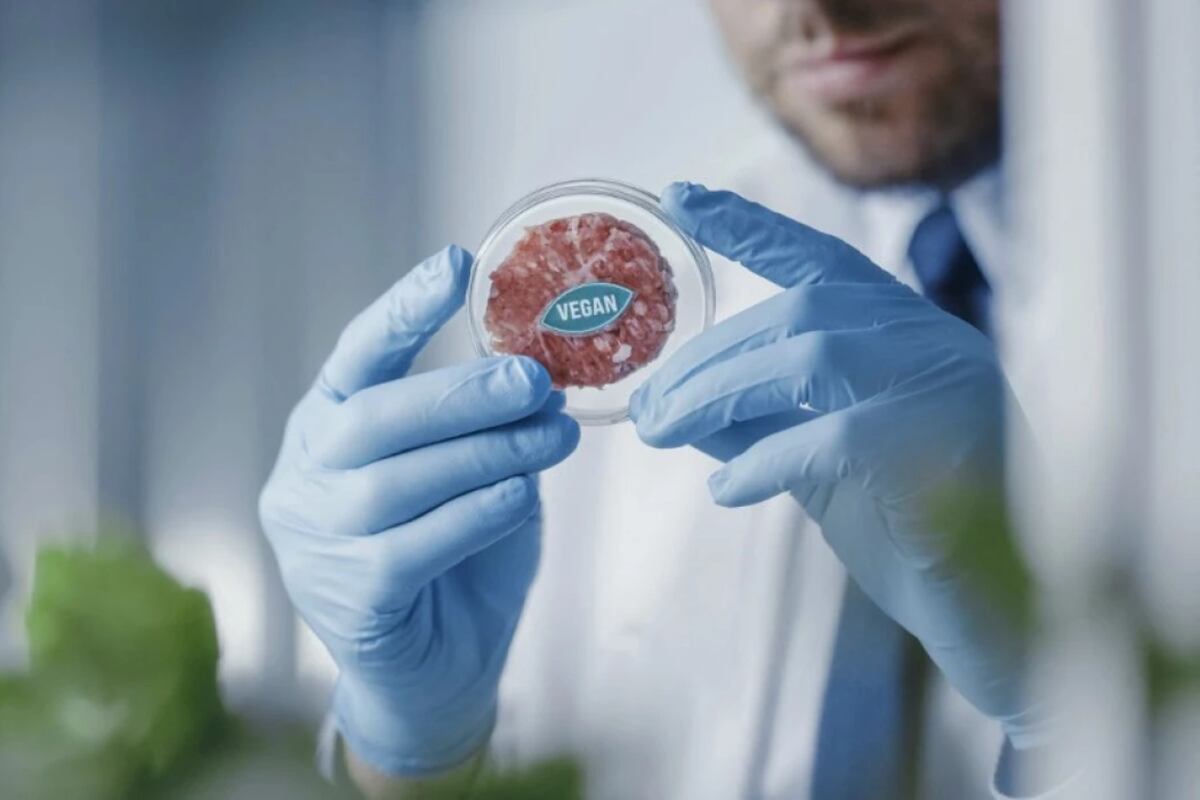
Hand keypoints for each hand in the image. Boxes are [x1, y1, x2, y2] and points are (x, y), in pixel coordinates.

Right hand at [259, 246, 579, 775]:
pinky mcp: (350, 598)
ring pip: (399, 481)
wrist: (436, 672)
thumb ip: (485, 430)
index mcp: (325, 430)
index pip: (355, 358)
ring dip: (488, 453)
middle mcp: (305, 478)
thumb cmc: (455, 556)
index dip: (402, 311)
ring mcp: (315, 541)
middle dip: (461, 392)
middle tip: (535, 378)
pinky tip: (521, 493)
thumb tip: (540, 378)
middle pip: (373, 418)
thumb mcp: (470, 474)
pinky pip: (417, 544)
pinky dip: (477, 512)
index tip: (455, 266)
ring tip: (554, 436)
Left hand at [632, 184, 1041, 746]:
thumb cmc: (904, 524)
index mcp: (901, 328)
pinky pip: (834, 436)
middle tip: (644, 408)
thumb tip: (673, 401)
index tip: (681, 198)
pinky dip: (766, 460)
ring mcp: (943, 382)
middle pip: (798, 313)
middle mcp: (927, 337)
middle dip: (705, 360)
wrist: (989, 610)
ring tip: (662, 433)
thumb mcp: (816, 459)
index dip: (748, 225)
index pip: (818, 257)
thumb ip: (757, 419)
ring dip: (719, 395)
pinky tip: (726, 490)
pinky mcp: (943, 442)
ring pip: (811, 356)